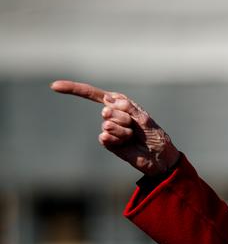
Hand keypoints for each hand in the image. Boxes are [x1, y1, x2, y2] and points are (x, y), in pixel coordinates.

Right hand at [50, 80, 179, 175]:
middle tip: (135, 126)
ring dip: (124, 131)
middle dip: (124, 118)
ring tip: (132, 135)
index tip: (54, 86)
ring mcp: (108, 128)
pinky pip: (105, 137)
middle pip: (107, 110)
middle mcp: (112, 113)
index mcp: (120, 103)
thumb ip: (127, 108)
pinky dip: (118, 140)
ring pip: (108, 125)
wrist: (158, 157)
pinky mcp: (107, 141)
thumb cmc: (154, 135)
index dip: (73, 89)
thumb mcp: (144, 118)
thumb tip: (107, 100)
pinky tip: (126, 143)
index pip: (93, 94)